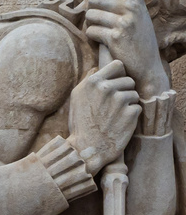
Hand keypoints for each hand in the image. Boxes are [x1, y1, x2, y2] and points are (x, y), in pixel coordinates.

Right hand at [67, 59, 140, 174]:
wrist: (86, 149)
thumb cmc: (81, 124)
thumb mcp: (76, 99)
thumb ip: (88, 81)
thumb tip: (97, 68)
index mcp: (93, 82)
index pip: (117, 65)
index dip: (119, 74)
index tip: (116, 84)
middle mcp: (106, 89)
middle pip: (128, 80)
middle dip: (124, 91)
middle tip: (113, 106)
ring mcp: (120, 100)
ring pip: (134, 94)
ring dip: (128, 103)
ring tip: (114, 116)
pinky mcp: (131, 112)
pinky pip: (137, 107)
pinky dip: (131, 115)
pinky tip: (119, 123)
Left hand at [75, 0, 169, 97]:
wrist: (146, 66)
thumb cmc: (136, 40)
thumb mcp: (135, 16)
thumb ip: (121, 3)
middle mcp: (131, 7)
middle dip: (90, 10)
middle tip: (97, 21)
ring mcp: (123, 22)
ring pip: (90, 15)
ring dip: (90, 24)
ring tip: (101, 32)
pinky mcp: (115, 37)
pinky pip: (90, 31)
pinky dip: (91, 36)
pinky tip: (101, 42)